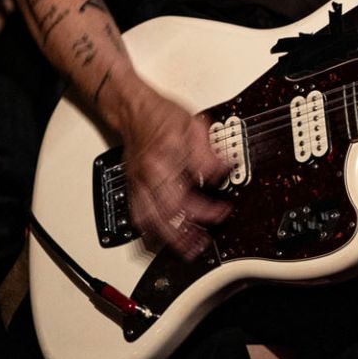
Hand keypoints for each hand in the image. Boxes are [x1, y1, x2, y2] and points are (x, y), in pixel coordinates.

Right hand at [116, 88, 233, 259]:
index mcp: (164, 159)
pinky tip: (157, 243)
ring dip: (166, 240)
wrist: (132, 107)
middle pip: (165, 215)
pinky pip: (136, 216)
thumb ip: (209, 152)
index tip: (223, 211)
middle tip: (201, 245)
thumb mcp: (193, 125)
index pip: (186, 194)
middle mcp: (148, 175)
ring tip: (184, 250)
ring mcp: (137, 183)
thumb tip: (226, 170)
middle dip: (184, 235)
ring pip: (148, 220)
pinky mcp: (132, 187)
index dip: (207, 209)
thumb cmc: (160, 114)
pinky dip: (147, 234)